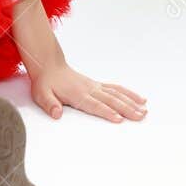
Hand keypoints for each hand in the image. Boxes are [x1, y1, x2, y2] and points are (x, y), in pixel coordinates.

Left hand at [29, 61, 146, 122]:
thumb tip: (56, 113)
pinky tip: (140, 99)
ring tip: (145, 110)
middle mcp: (90, 89)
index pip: (95, 105)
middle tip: (140, 116)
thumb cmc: (46, 82)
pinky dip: (129, 93)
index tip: (119, 119)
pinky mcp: (99, 85)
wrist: (50, 66)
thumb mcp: (41, 94)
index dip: (107, 112)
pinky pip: (117, 89)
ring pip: (117, 94)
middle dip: (127, 109)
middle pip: (111, 100)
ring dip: (132, 102)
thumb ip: (49, 104)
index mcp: (78, 94)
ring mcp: (96, 86)